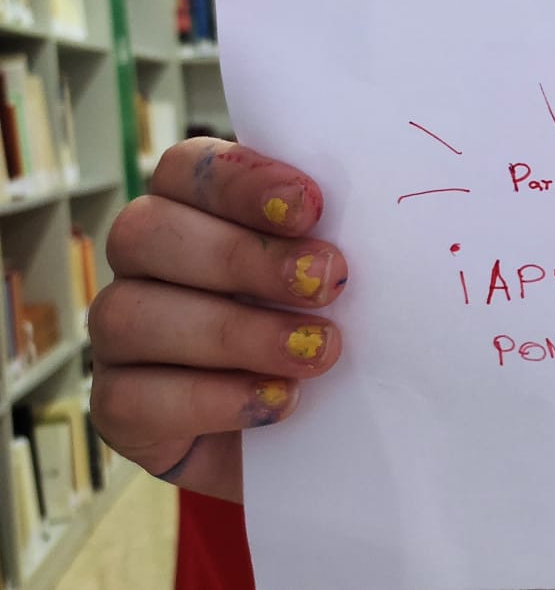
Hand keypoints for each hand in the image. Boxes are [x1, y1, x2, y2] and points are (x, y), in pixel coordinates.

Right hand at [89, 139, 344, 501]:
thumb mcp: (351, 281)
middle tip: (326, 280)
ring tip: (318, 350)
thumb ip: (345, 239)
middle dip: (241, 257)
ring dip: (234, 332)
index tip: (311, 206)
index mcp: (194, 212)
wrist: (328, 435)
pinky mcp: (121, 409)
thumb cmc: (340, 333)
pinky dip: (211, 399)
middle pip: (147, 233)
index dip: (240, 181)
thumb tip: (383, 210)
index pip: (186, 170)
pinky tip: (278, 399)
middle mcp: (146, 266)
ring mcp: (121, 337)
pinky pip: (129, 398)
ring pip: (129, 315)